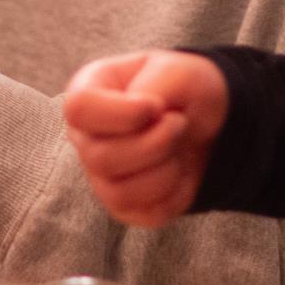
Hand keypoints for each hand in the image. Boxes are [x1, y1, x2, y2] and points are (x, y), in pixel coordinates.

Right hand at [62, 51, 228, 226]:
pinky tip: (179, 170)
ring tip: (179, 148)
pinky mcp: (124, 205)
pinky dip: (175, 194)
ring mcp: (100, 175)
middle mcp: (85, 136)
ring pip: (119, 193)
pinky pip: (145, 213)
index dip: (123, 113)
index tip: (157, 107)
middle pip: (100, 157)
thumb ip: (155, 85)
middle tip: (179, 123)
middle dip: (156, 144)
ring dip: (166, 170)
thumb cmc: (182, 91)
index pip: (78, 109)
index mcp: (88, 92)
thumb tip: (145, 119)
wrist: (205, 122)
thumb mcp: (179, 71)